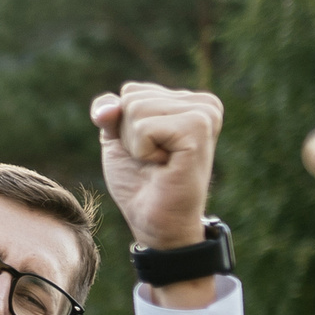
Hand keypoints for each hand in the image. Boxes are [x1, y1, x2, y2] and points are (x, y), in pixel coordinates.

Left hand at [91, 82, 224, 250]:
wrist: (156, 223)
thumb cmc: (140, 183)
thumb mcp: (117, 140)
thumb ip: (109, 111)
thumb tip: (109, 107)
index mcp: (190, 101)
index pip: (131, 91)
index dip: (125, 127)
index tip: (150, 152)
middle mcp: (204, 103)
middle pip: (132, 97)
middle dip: (129, 135)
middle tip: (154, 161)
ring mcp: (205, 114)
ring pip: (135, 109)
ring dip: (136, 145)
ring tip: (160, 164)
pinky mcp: (198, 129)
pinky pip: (143, 127)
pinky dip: (142, 151)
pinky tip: (164, 166)